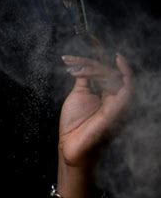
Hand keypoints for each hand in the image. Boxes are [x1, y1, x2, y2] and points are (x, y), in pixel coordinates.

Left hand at [58, 53, 133, 168]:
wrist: (70, 143)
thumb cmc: (74, 123)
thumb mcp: (79, 94)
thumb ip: (85, 78)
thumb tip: (85, 63)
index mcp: (107, 95)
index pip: (106, 72)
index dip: (93, 60)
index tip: (75, 53)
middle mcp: (115, 98)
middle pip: (111, 72)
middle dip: (90, 63)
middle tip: (69, 61)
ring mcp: (118, 104)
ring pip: (117, 77)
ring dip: (97, 68)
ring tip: (77, 67)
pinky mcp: (118, 109)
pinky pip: (128, 89)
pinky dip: (126, 74)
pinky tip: (119, 61)